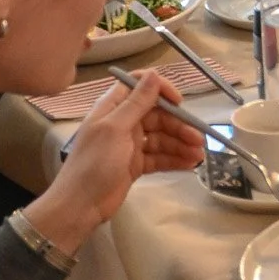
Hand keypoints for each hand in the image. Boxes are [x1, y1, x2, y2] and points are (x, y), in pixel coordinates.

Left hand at [27, 70, 201, 254]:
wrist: (79, 206)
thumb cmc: (94, 163)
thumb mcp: (115, 129)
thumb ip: (136, 102)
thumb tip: (153, 73)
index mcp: (113, 108)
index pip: (140, 87)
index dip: (161, 90)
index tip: (179, 102)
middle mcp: (123, 122)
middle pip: (157, 116)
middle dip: (179, 126)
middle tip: (198, 139)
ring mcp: (130, 144)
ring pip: (161, 138)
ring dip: (180, 145)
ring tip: (199, 156)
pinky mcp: (135, 164)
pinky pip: (159, 157)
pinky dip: (174, 160)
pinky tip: (190, 165)